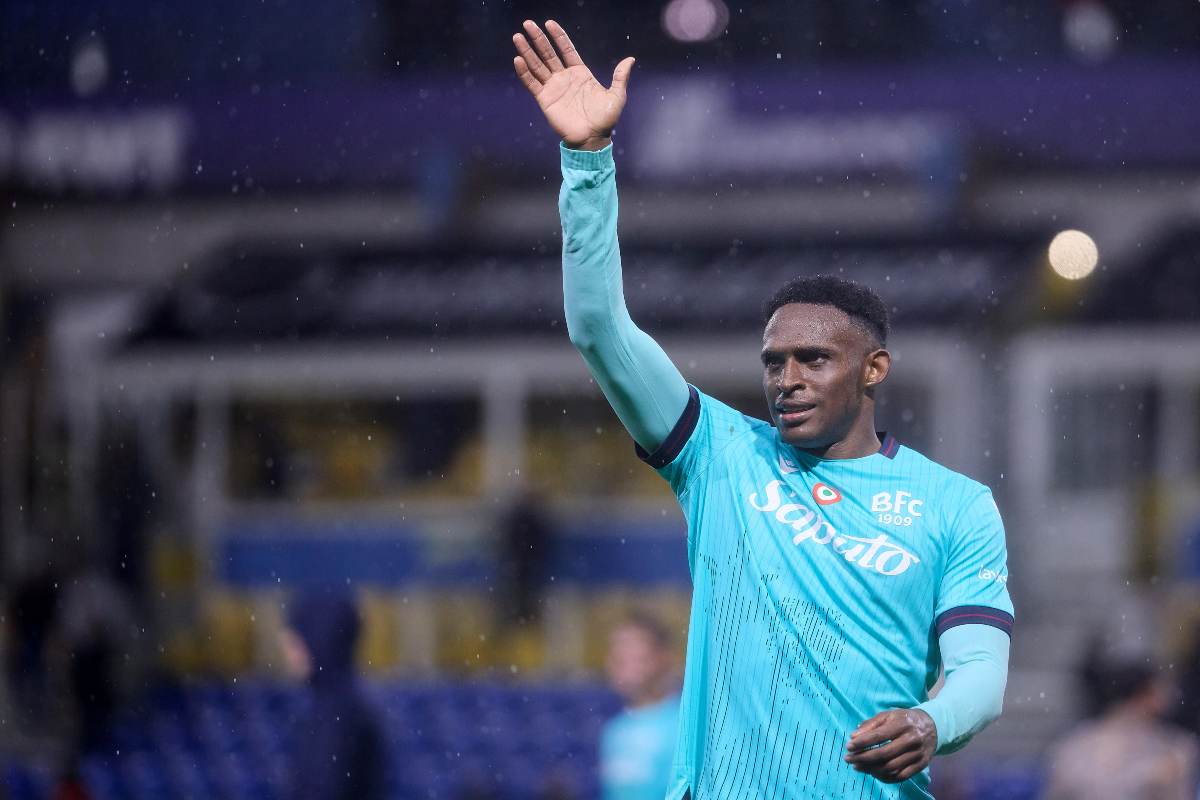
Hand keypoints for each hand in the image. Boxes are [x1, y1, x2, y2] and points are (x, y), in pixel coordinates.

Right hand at [511, 20, 634, 150]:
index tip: (549, 23)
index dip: (558, 36)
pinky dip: (524, 72)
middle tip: (528, 23)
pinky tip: (518, 59)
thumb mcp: (616, 95)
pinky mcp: (545, 99)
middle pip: (548, 53)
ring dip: (527, 51)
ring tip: (517, 37)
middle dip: (538, 39)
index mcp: (580, 73)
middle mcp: (565, 77)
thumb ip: (620, 76)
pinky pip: (532, 83)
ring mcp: (553, 88)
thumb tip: (630, 59)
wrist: (592, 139)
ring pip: (537, 65)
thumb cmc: (605, 119)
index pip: (566, 49)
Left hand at [844, 708, 936, 783]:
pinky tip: (872, 773)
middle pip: (884, 754)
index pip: (879, 736)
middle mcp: (912, 740)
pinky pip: (900, 776)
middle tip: (849, 759)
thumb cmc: (904, 720)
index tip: (848, 746)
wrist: (932, 727)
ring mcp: (917, 754)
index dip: (862, 742)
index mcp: (902, 724)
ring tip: (857, 766)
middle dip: (863, 758)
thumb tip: (854, 736)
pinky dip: (884, 777)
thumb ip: (871, 724)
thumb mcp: (889, 715)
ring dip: (870, 769)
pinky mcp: (921, 765)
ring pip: (891, 768)